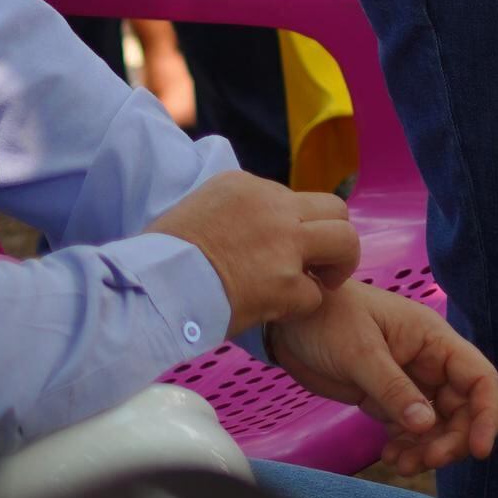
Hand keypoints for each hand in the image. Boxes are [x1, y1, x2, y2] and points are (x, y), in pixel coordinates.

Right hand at [149, 172, 358, 334]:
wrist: (152, 287)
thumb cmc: (160, 256)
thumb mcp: (196, 207)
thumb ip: (231, 210)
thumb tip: (241, 224)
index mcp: (247, 186)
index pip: (294, 198)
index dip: (297, 225)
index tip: (286, 247)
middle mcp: (273, 207)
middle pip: (336, 209)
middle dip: (335, 237)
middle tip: (323, 263)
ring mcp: (284, 244)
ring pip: (345, 242)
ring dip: (337, 267)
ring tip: (321, 284)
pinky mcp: (285, 283)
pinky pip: (315, 294)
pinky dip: (302, 306)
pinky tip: (282, 312)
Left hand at [265, 280, 497, 476]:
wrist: (291, 321)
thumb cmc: (328, 319)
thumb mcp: (360, 352)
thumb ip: (393, 388)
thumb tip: (426, 425)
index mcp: (434, 340)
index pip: (478, 377)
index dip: (487, 413)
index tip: (478, 449)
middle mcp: (429, 363)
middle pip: (462, 408)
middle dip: (452, 439)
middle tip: (427, 461)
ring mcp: (409, 382)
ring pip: (436, 424)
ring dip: (427, 449)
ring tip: (401, 464)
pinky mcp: (386, 399)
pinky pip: (409, 429)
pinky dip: (406, 447)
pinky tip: (390, 455)